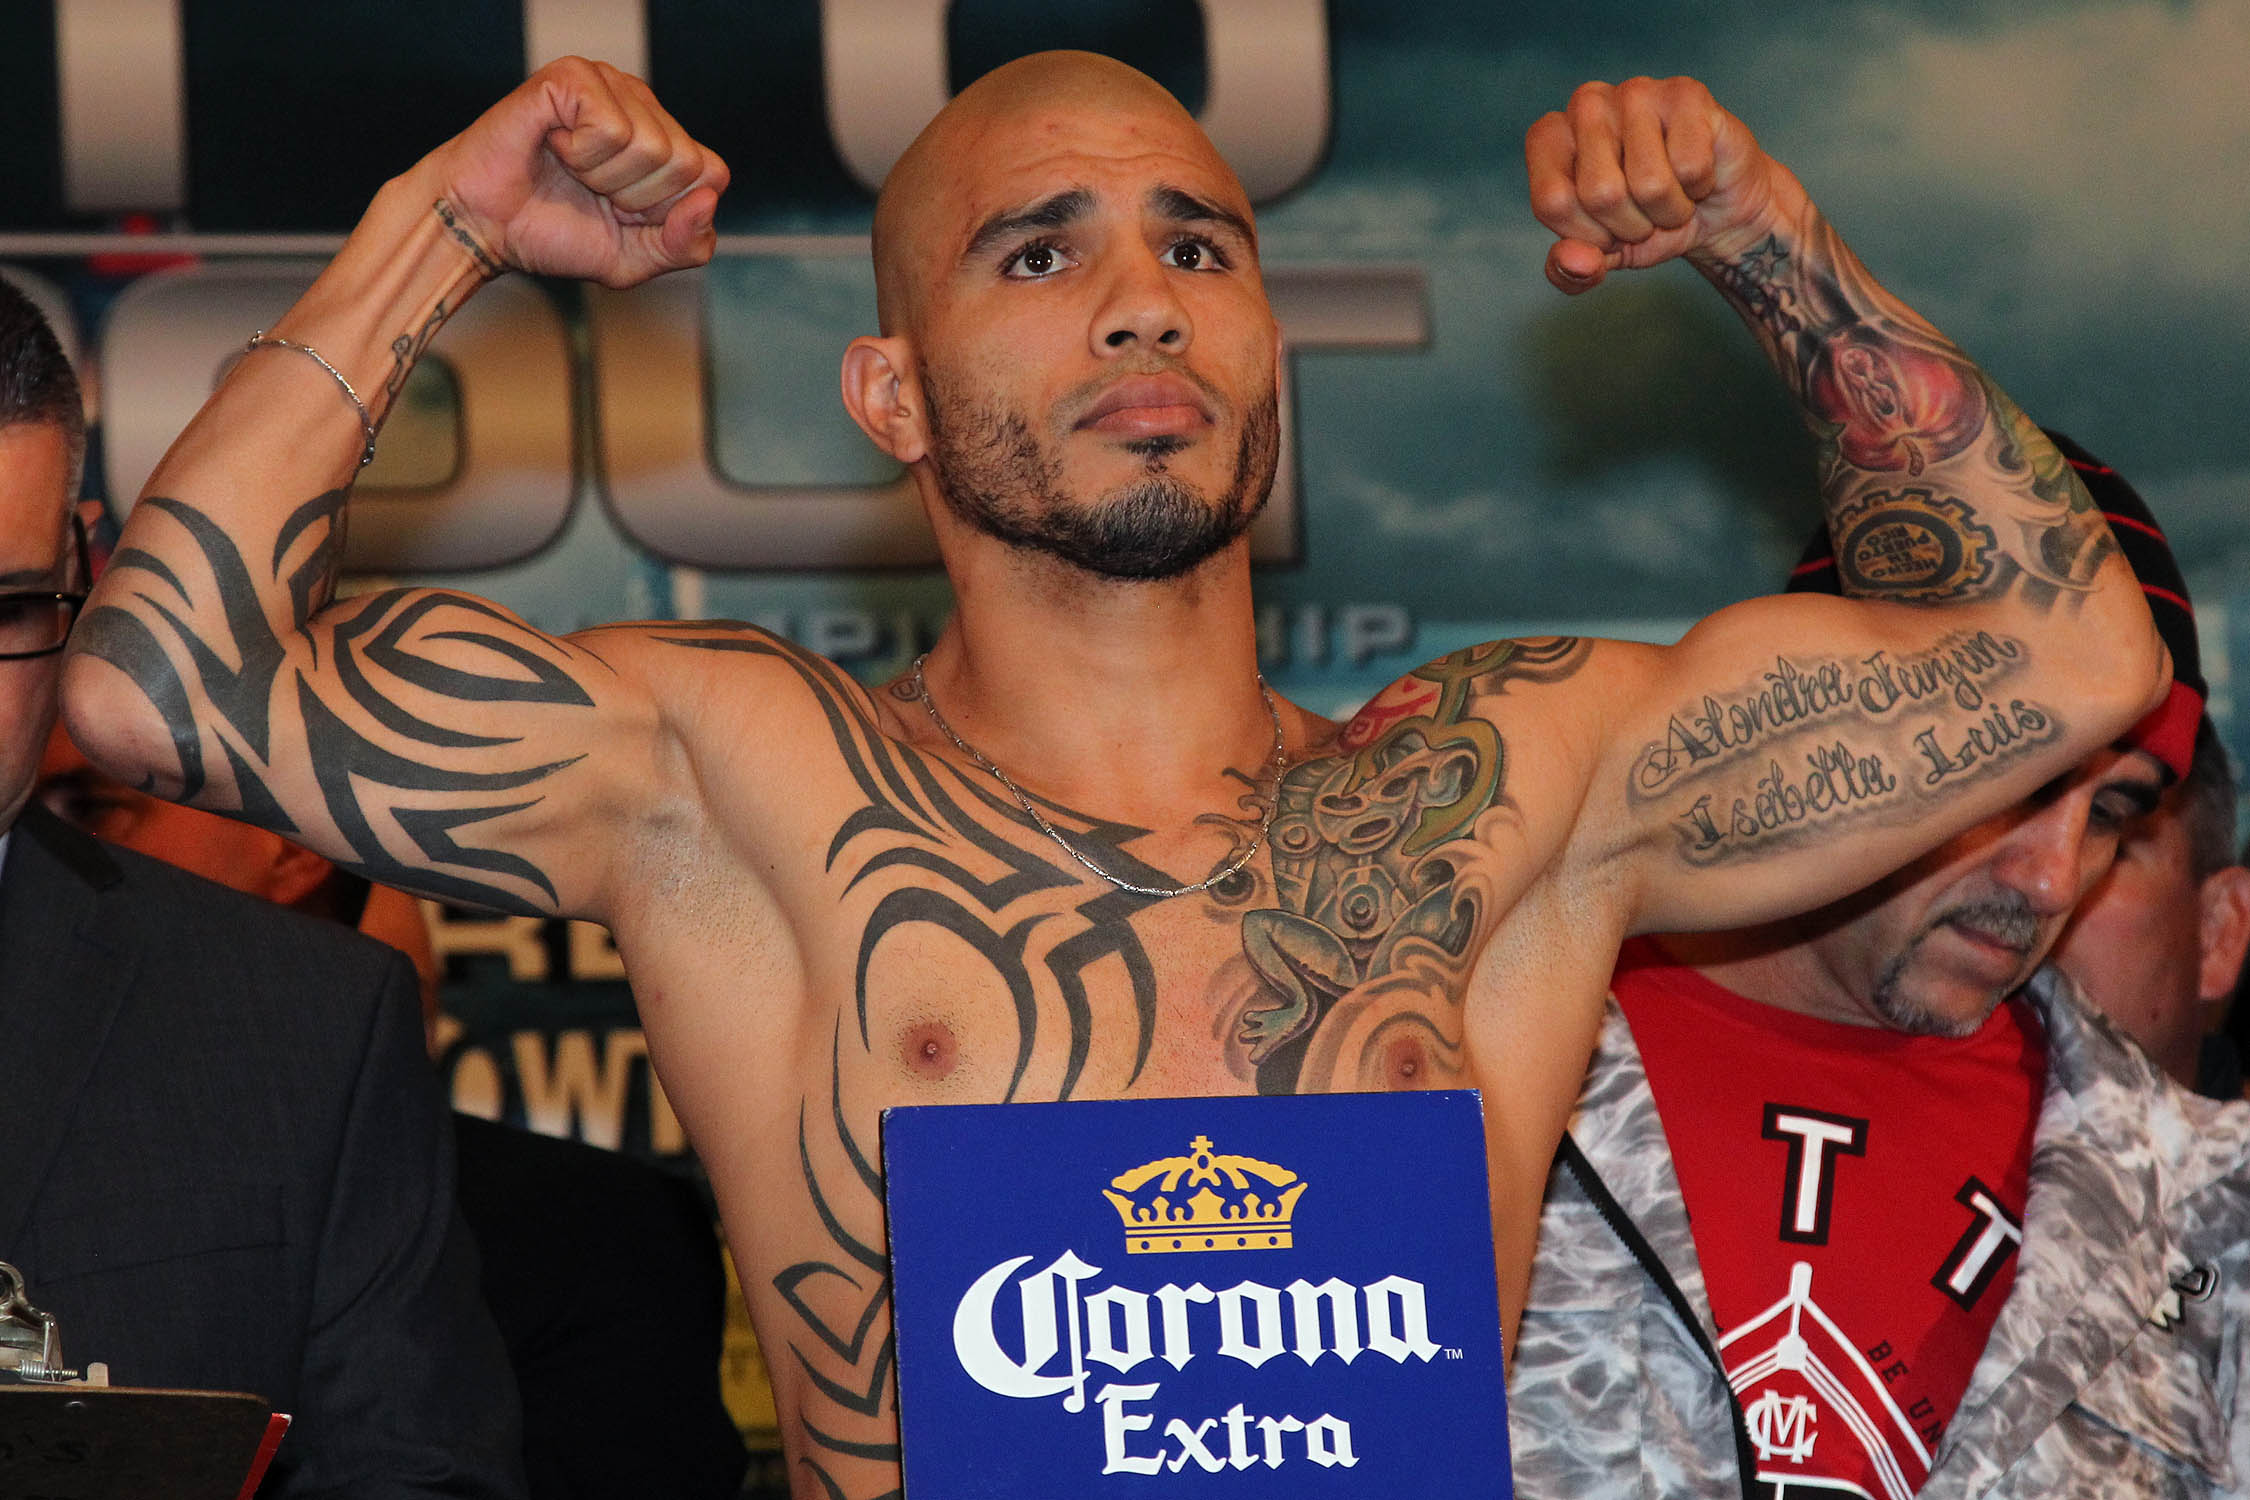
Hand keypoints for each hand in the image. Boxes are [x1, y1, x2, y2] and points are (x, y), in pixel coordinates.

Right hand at [422, 57, 729, 287]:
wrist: (485, 227)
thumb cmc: (555, 234)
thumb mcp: (636, 259)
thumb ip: (687, 244)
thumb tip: (708, 202)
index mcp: (666, 139)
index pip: (713, 175)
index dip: (668, 210)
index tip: (623, 213)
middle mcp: (643, 103)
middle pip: (685, 163)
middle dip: (636, 197)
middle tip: (591, 191)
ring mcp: (609, 83)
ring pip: (650, 146)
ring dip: (603, 177)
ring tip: (569, 169)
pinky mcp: (573, 76)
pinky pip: (610, 128)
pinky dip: (579, 154)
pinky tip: (554, 145)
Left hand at [1524, 76, 1795, 294]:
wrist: (1713, 210)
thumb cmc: (1647, 223)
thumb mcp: (1603, 257)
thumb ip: (1571, 271)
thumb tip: (1578, 263)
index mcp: (1549, 138)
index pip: (1553, 202)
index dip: (1588, 234)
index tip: (1607, 229)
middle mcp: (1585, 105)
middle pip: (1601, 193)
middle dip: (1632, 224)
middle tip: (1644, 212)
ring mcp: (1635, 91)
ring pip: (1650, 182)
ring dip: (1668, 210)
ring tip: (1671, 193)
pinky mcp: (1685, 93)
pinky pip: (1690, 167)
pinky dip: (1698, 187)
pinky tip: (1696, 173)